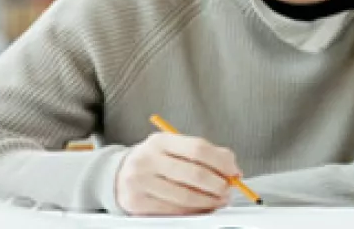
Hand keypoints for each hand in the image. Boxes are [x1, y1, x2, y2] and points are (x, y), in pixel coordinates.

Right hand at [115, 132, 242, 215]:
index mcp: (161, 141)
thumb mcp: (175, 148)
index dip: (222, 162)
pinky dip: (192, 212)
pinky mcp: (137, 203)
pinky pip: (173, 211)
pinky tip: (201, 208)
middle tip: (228, 190)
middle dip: (218, 185)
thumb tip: (233, 169)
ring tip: (218, 201)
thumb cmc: (156, 161)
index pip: (199, 148)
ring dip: (208, 202)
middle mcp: (148, 159)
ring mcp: (140, 182)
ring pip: (185, 196)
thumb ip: (206, 153)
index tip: (234, 172)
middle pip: (194, 173)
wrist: (118, 175)